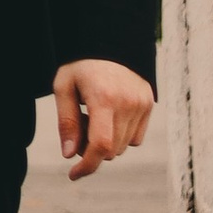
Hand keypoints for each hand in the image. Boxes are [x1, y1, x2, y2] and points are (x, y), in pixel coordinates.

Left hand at [53, 57, 154, 177]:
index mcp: (104, 98)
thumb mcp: (63, 86)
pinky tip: (111, 115)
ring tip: (95, 116)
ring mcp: (141, 104)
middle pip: (110, 150)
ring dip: (107, 142)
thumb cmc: (80, 64)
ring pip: (123, 147)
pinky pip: (136, 138)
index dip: (87, 165)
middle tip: (80, 126)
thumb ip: (67, 121)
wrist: (110, 39)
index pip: (100, 145)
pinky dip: (121, 135)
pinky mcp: (149, 104)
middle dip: (91, 149)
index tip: (73, 174)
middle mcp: (127, 103)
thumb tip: (70, 154)